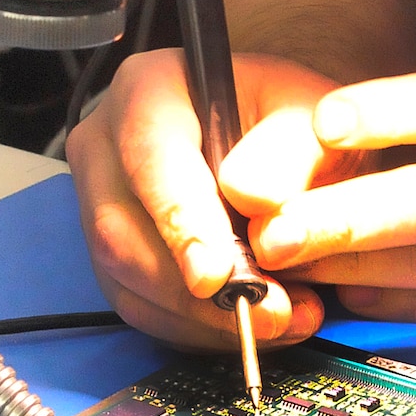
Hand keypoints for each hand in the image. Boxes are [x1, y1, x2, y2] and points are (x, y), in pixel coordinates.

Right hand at [66, 48, 373, 350]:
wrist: (286, 143)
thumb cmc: (293, 122)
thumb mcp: (312, 117)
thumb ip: (294, 151)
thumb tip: (257, 201)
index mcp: (148, 88)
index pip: (149, 155)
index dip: (179, 219)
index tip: (215, 272)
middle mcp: (108, 144)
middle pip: (121, 230)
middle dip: (195, 289)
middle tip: (268, 310)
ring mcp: (102, 202)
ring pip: (127, 279)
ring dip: (203, 317)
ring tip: (281, 319)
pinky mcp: (115, 255)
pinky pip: (140, 307)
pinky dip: (197, 328)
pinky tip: (253, 326)